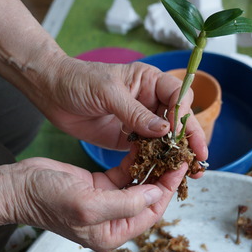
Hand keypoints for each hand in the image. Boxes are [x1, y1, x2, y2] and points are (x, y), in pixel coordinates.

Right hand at [9, 157, 187, 251]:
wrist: (18, 186)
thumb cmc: (47, 200)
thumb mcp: (89, 205)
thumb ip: (126, 203)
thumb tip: (157, 194)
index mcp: (112, 233)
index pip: (151, 212)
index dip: (167, 189)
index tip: (179, 167)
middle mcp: (112, 220)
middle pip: (148, 198)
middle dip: (162, 176)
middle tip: (175, 154)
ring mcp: (107, 201)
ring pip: (138, 184)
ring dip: (150, 166)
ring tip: (164, 147)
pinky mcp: (99, 185)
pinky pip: (124, 173)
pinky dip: (134, 161)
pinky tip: (143, 147)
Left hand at [38, 58, 207, 161]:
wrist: (51, 92)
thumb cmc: (79, 81)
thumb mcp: (108, 92)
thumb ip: (135, 112)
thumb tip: (165, 131)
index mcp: (149, 81)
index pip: (178, 96)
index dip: (184, 115)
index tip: (182, 136)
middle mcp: (149, 100)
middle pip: (178, 119)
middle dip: (189, 138)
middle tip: (200, 159)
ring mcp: (139, 120)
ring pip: (165, 137)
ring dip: (176, 152)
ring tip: (189, 171)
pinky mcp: (128, 137)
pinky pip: (148, 148)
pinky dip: (156, 159)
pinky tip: (164, 171)